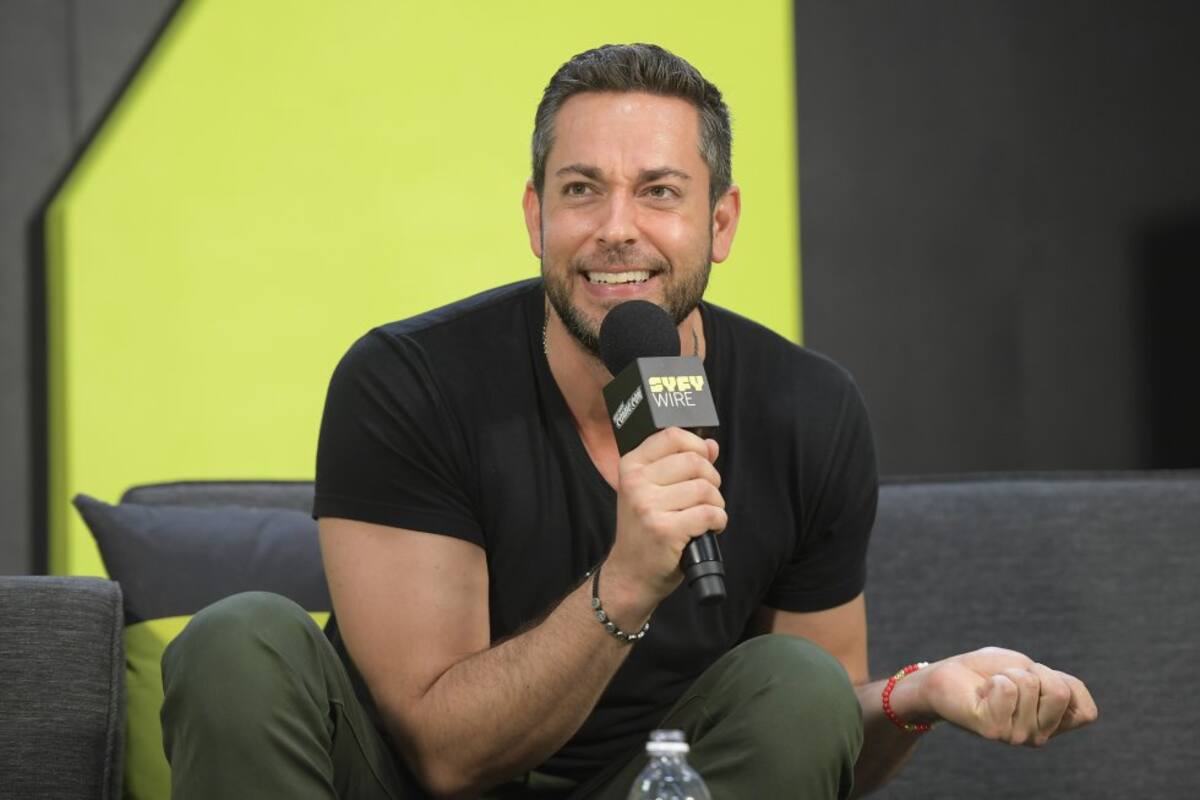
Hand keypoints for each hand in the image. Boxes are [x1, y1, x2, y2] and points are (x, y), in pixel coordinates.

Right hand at [607, 427, 725, 605]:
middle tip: (706, 497)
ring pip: (705, 489)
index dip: (697, 446)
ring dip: (716, 504)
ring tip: (705, 516)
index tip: (704, 461)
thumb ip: (679, 464)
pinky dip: (718, 521)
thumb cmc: (644, 531)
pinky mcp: (665, 530)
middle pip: (695, 462)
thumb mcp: (651, 490)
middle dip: (712, 480)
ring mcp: (648, 506)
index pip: (673, 436)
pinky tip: (708, 528)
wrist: (630, 573)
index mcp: (631, 466)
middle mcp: (636, 483)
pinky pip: (709, 513)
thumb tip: (711, 445)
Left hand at [912, 647, 1097, 745]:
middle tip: (1009, 679)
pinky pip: (1007, 688)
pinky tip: (981, 693)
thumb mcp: (1033, 669)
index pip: (1086, 712)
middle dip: (1033, 672)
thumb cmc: (988, 671)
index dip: (1062, 682)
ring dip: (1009, 673)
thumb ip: (1061, 686)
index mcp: (1053, 726)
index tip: (1035, 679)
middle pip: (1059, 692)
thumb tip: (1068, 699)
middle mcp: (1038, 737)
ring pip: (1031, 685)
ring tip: (991, 686)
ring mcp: (1016, 737)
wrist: (946, 675)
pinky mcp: (992, 730)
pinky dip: (994, 679)